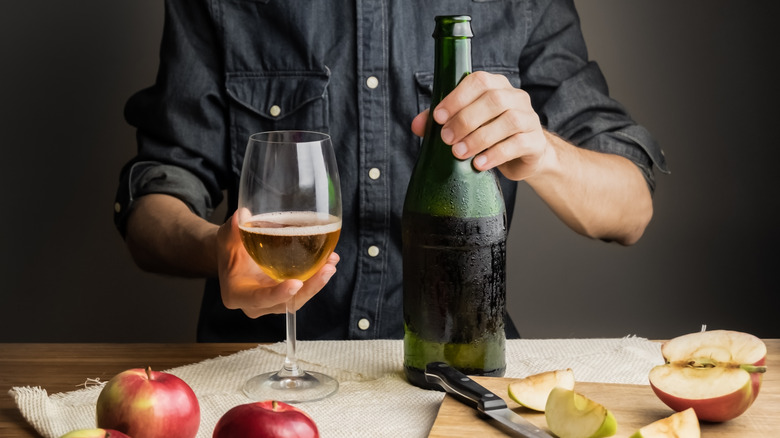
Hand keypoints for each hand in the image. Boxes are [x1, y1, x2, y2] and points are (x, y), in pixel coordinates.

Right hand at [215, 210, 338, 318]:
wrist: (234, 256)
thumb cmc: (229, 249)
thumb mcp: (226, 237)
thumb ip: (232, 229)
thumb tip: (243, 214)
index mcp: (237, 295)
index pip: (259, 299)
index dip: (278, 294)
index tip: (296, 284)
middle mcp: (257, 304)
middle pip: (287, 303)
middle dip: (310, 288)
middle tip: (327, 269)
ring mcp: (274, 301)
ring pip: (299, 297)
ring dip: (318, 281)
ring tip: (331, 261)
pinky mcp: (287, 293)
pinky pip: (304, 288)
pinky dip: (317, 275)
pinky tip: (330, 260)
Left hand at [411, 71, 550, 180]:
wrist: (524, 156)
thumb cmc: (491, 134)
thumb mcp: (466, 125)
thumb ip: (442, 121)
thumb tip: (416, 125)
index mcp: (497, 86)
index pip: (479, 81)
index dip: (457, 97)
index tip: (438, 117)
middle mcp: (516, 97)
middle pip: (493, 100)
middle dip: (465, 120)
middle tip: (446, 139)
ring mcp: (529, 118)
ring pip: (508, 121)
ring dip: (479, 138)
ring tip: (459, 153)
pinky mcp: (535, 142)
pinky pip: (517, 144)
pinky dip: (495, 154)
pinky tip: (479, 164)